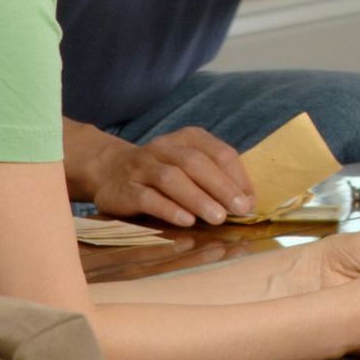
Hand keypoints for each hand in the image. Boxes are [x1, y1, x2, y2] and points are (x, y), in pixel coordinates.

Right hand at [81, 127, 252, 226]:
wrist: (108, 170)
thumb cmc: (161, 173)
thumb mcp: (188, 166)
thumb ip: (216, 179)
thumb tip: (247, 202)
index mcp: (187, 138)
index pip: (219, 153)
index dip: (237, 177)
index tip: (250, 201)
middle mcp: (164, 148)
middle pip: (196, 163)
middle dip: (221, 187)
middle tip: (240, 209)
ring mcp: (143, 167)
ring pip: (172, 178)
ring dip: (198, 198)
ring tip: (218, 218)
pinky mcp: (125, 190)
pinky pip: (148, 198)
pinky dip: (169, 209)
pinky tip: (186, 220)